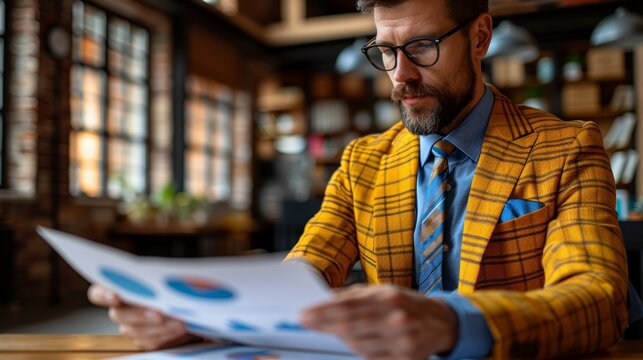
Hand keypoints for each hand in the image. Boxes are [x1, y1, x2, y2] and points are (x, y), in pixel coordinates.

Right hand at [87, 284, 197, 349]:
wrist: (189, 302)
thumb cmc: (174, 284)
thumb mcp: (172, 275)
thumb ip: (168, 276)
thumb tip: (183, 279)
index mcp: (118, 288)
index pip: (98, 293)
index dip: (103, 295)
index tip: (116, 296)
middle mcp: (120, 310)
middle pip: (120, 315)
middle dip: (141, 314)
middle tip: (159, 313)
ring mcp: (130, 327)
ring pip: (136, 331)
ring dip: (159, 327)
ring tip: (180, 323)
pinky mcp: (145, 340)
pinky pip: (150, 342)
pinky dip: (167, 336)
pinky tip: (180, 330)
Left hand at [300, 284, 457, 359]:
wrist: (441, 322)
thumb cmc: (407, 304)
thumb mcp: (383, 291)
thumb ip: (355, 295)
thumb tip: (325, 299)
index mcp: (389, 297)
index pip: (348, 306)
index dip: (323, 311)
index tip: (304, 313)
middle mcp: (396, 319)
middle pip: (350, 327)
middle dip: (324, 325)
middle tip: (306, 322)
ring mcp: (402, 341)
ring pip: (358, 345)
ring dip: (341, 338)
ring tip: (331, 330)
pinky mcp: (406, 359)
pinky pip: (372, 357)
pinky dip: (358, 350)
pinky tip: (352, 341)